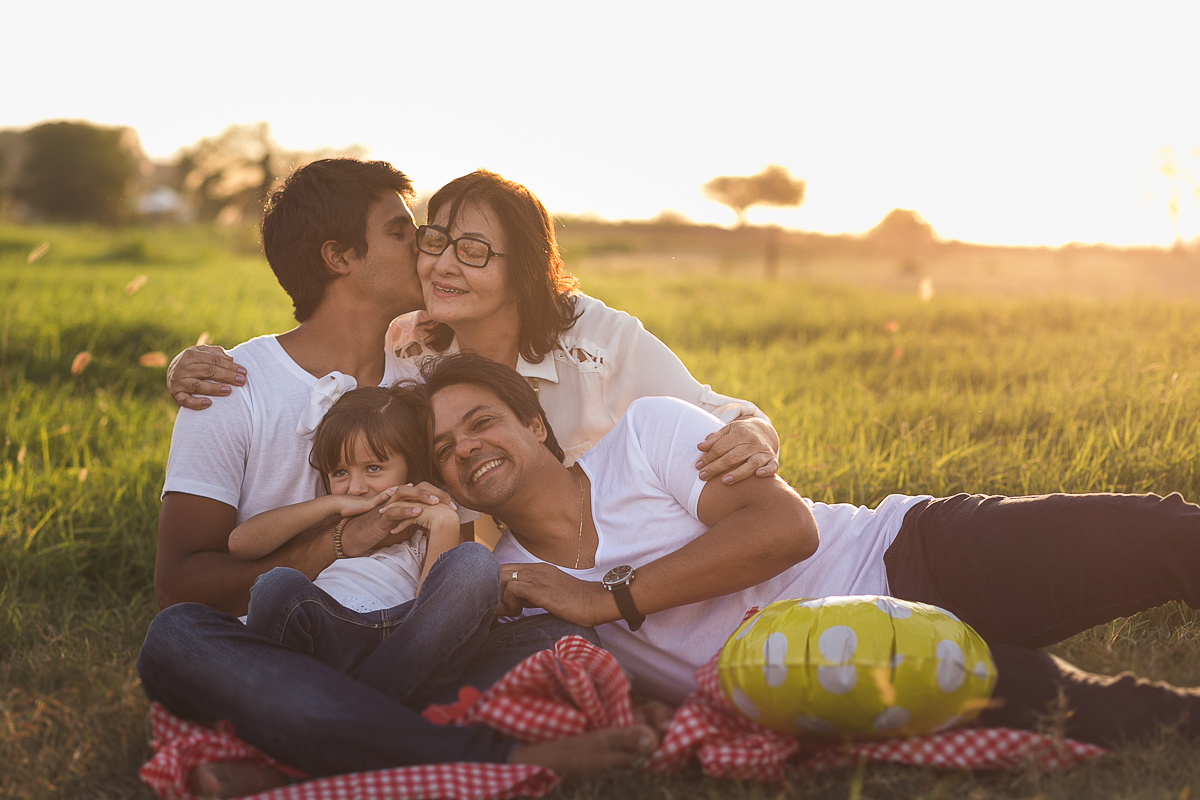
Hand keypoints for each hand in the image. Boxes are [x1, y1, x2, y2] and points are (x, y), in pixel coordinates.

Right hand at [168, 345, 245, 409]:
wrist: (171, 375)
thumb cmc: (194, 364)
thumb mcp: (201, 353)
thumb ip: (214, 353)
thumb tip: (229, 358)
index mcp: (190, 355)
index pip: (213, 360)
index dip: (230, 365)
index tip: (243, 372)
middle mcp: (182, 368)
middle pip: (207, 371)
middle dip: (226, 376)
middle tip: (241, 381)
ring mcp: (177, 382)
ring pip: (197, 385)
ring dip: (214, 388)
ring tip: (228, 391)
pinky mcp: (176, 395)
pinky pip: (186, 401)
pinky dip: (196, 403)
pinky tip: (209, 404)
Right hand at [337, 488, 450, 557]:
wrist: (354, 536)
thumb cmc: (377, 530)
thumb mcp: (400, 523)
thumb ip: (415, 520)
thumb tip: (433, 524)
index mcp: (402, 499)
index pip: (424, 491)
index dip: (440, 496)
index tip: (454, 507)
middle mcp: (395, 498)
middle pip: (418, 488)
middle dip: (436, 494)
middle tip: (451, 504)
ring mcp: (387, 505)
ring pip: (405, 494)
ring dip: (422, 497)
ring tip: (437, 502)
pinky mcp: (380, 516)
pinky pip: (393, 510)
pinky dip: (406, 511)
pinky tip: (418, 512)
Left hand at [500, 562, 615, 626]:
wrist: (596, 602)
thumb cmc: (576, 603)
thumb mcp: (550, 593)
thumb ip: (532, 593)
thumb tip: (514, 602)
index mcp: (538, 568)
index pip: (506, 568)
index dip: (497, 584)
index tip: (502, 602)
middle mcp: (536, 569)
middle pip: (500, 570)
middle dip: (495, 590)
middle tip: (502, 608)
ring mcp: (538, 577)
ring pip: (502, 577)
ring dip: (501, 597)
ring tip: (511, 611)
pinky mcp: (540, 589)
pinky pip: (513, 588)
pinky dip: (509, 602)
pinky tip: (519, 612)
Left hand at [695, 417, 778, 483]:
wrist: (764, 430)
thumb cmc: (740, 433)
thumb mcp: (727, 430)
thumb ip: (714, 438)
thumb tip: (699, 447)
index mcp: (740, 433)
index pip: (721, 447)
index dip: (708, 457)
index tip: (697, 466)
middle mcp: (752, 442)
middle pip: (732, 457)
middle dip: (716, 468)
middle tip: (702, 477)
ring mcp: (763, 451)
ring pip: (751, 463)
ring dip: (738, 473)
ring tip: (724, 481)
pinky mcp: (772, 459)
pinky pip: (772, 466)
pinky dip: (767, 471)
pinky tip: (759, 475)